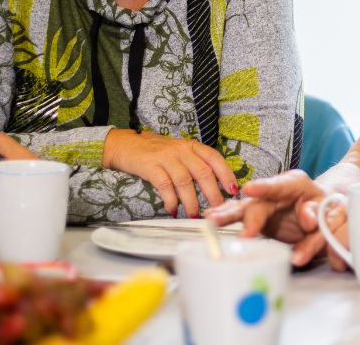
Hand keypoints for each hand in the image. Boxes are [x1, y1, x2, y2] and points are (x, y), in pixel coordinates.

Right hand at [103, 129, 237, 217]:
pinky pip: (164, 185)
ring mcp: (166, 157)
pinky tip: (173, 209)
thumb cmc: (157, 152)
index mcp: (192, 146)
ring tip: (194, 214)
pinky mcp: (150, 166)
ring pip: (185, 181)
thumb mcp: (180, 153)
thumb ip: (195, 164)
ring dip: (191, 201)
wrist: (127, 145)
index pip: (214, 158)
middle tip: (216, 209)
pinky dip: (171, 200)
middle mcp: (181, 150)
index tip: (233, 190)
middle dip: (212, 194)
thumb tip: (216, 186)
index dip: (226, 174)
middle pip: (202, 172)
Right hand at [207, 169, 343, 266]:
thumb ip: (321, 215)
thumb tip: (308, 218)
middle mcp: (277, 192)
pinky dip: (228, 219)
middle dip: (248, 216)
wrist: (325, 213)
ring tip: (212, 219)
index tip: (251, 190)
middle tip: (241, 231)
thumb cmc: (330, 209)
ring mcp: (266, 205)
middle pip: (259, 201)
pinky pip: (241, 218)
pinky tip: (211, 219)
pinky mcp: (259, 219)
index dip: (265, 187)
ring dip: (229, 215)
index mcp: (297, 184)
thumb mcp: (334, 210)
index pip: (281, 185)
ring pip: (245, 208)